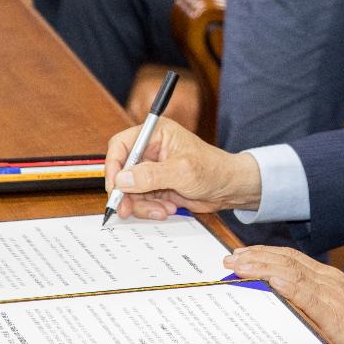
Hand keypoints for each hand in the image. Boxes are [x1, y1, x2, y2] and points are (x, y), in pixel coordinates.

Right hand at [105, 117, 263, 219]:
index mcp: (156, 134)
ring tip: (162, 209)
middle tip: (126, 210)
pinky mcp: (155, 186)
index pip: (121, 145)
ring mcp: (152, 170)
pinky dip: (150, 208)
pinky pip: (141, 200)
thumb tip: (123, 179)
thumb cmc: (213, 169)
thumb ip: (151, 175)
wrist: (229, 188)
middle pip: (122, 171)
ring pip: (130, 190)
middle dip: (125, 192)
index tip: (115, 187)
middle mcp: (150, 150)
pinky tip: (167, 208)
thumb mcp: (182, 171)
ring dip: (141, 204)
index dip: (114, 165)